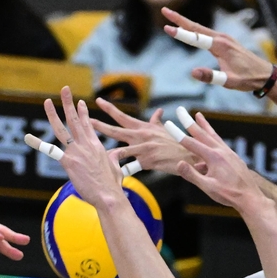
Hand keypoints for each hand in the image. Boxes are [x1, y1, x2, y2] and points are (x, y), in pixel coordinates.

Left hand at [42, 87, 126, 208]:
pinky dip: (38, 144)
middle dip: (69, 103)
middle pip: (75, 120)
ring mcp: (76, 152)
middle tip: (65, 90)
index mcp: (96, 145)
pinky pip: (51, 151)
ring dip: (53, 114)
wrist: (108, 195)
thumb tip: (115, 154)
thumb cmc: (112, 184)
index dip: (82, 112)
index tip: (79, 102)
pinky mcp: (68, 162)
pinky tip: (28, 137)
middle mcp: (85, 144)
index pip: (87, 124)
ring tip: (46, 102)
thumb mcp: (116, 167)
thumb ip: (113, 157)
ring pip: (62, 129)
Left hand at [93, 99, 207, 176]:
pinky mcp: (148, 161)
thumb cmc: (176, 142)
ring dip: (107, 154)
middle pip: (116, 131)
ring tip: (95, 156)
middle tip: (86, 121)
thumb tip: (158, 112)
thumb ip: (157, 122)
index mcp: (143, 127)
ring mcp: (144, 148)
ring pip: (121, 150)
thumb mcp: (166, 130)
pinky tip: (116, 175)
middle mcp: (141, 135)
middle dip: (100, 126)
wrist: (190, 154)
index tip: (98, 101)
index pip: (122, 116)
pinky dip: (124, 170)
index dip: (110, 109)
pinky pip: (132, 167)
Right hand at [161, 7, 275, 92]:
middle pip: (196, 27)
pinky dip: (194, 30)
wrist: (264, 74)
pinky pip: (206, 33)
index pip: (196, 38)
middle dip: (179, 19)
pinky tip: (189, 30)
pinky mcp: (225, 41)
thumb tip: (193, 73)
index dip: (180, 33)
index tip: (167, 28)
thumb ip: (211, 76)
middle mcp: (221, 38)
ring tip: (171, 18)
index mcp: (221, 46)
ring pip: (200, 29)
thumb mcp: (229, 81)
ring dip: (185, 23)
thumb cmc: (247, 79)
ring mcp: (224, 38)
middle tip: (164, 10)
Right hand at [170, 113, 269, 215]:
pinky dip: (214, 135)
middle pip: (202, 133)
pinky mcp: (233, 156)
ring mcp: (229, 152)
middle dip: (189, 122)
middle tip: (180, 110)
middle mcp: (221, 151)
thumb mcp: (208, 187)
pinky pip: (221, 142)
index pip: (191, 143)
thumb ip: (192, 175)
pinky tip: (212, 136)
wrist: (250, 197)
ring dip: (204, 125)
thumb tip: (179, 163)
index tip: (168, 123)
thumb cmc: (228, 194)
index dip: (177, 133)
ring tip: (198, 115)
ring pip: (213, 135)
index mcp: (213, 157)